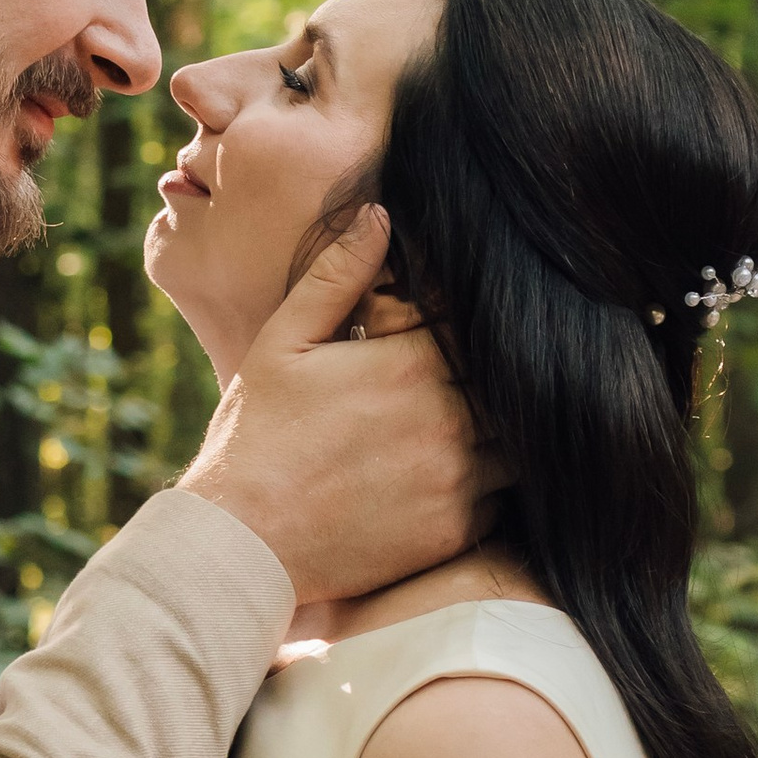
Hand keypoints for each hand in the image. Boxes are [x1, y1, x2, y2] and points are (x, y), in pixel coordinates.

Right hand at [176, 208, 496, 607]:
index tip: (453, 336)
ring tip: (461, 428)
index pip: (480, 329)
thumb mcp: (284, 342)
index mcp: (412, 366)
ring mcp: (456, 481)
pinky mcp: (454, 532)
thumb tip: (379, 215)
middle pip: (509, 386)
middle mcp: (448, 422)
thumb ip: (338, 276)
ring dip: (497, 432)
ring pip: (515, 443)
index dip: (473, 330)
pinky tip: (448, 477)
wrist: (242, 542)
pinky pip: (500, 499)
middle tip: (461, 383)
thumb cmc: (256, 436)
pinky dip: (486, 486)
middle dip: (492, 380)